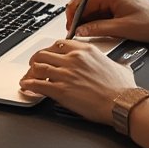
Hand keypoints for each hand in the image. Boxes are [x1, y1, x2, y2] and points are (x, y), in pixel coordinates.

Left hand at [19, 38, 136, 123]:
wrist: (122, 103)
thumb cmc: (123, 89)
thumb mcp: (120, 67)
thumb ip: (114, 63)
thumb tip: (121, 64)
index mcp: (86, 51)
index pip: (60, 44)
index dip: (50, 50)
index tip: (48, 54)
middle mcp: (73, 59)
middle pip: (44, 53)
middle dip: (36, 60)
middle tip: (33, 65)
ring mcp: (66, 74)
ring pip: (38, 67)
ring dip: (30, 72)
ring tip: (27, 76)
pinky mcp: (60, 90)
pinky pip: (37, 84)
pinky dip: (28, 85)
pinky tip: (25, 86)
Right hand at [65, 0, 148, 42]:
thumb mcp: (123, 28)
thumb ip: (98, 29)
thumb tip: (81, 31)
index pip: (83, 1)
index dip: (73, 15)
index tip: (70, 28)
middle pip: (86, 6)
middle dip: (79, 20)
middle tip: (76, 35)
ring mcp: (117, 2)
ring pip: (94, 12)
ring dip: (89, 23)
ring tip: (87, 36)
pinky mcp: (121, 10)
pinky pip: (103, 16)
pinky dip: (98, 25)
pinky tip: (98, 34)